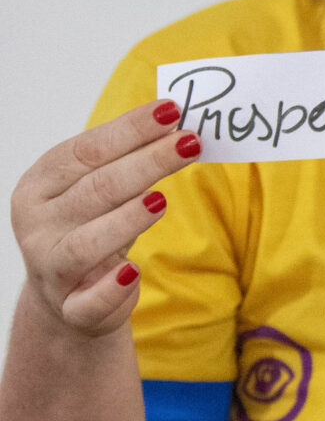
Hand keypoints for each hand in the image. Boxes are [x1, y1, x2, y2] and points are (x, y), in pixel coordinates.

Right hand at [10, 100, 201, 338]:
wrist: (66, 298)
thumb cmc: (91, 228)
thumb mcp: (100, 192)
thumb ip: (128, 162)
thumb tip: (176, 124)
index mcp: (39, 185)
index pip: (85, 151)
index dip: (129, 130)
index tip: (171, 111)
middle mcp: (37, 224)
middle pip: (95, 190)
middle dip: (146, 163)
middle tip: (190, 142)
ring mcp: (50, 269)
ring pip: (86, 244)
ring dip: (126, 220)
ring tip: (161, 199)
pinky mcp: (72, 309)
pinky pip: (90, 301)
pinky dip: (111, 288)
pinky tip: (133, 272)